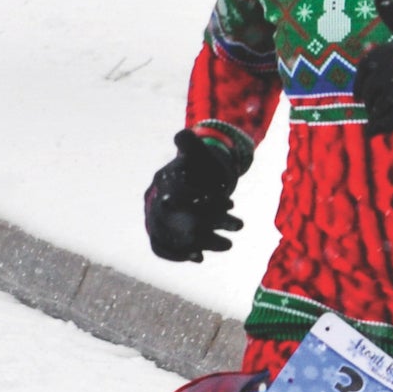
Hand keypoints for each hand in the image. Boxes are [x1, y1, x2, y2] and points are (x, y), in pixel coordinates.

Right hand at [143, 130, 241, 261]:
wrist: (190, 179)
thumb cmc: (198, 165)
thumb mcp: (198, 152)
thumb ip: (191, 144)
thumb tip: (182, 134)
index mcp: (164, 179)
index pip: (180, 193)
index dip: (205, 200)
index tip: (230, 202)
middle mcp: (154, 199)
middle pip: (175, 219)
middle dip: (207, 225)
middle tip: (238, 226)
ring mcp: (153, 217)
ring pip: (170, 236)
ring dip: (201, 242)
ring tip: (228, 244)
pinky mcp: (157, 232)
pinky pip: (159, 247)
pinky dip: (177, 254)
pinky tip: (199, 257)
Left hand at [354, 0, 392, 133]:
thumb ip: (392, 12)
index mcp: (388, 51)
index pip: (362, 70)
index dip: (361, 83)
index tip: (363, 92)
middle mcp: (390, 70)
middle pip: (367, 92)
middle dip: (371, 101)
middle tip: (381, 104)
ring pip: (374, 109)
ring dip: (377, 114)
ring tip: (390, 113)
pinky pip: (381, 125)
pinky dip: (376, 129)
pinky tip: (377, 130)